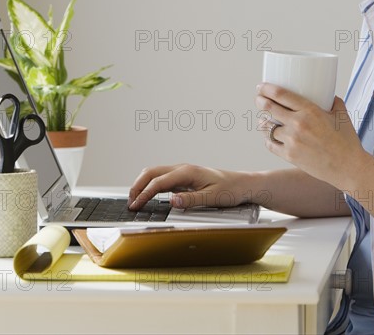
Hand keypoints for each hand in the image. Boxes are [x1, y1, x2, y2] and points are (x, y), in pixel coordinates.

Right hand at [128, 164, 258, 209]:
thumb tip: (172, 201)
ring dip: (143, 184)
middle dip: (137, 185)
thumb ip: (191, 200)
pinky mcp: (185, 178)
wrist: (243, 184)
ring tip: (135, 199)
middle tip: (130, 202)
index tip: (135, 206)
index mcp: (187, 172)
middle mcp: (183, 169)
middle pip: (152, 172)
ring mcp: (183, 172)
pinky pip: (163, 179)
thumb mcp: (213, 197)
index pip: (159, 182)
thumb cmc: (231, 189)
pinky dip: (152, 185)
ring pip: (156, 174)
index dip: (144, 194)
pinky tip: (149, 196)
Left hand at [255, 83, 365, 187]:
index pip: (281, 95)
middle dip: (260, 101)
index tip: (261, 87)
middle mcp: (298, 124)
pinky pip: (270, 144)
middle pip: (269, 108)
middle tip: (259, 99)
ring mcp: (292, 141)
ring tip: (263, 119)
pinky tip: (269, 136)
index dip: (267, 89)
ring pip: (267, 127)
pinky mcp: (289, 156)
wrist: (348, 168)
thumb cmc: (346, 141)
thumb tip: (329, 95)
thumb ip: (334, 102)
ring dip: (263, 122)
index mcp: (310, 111)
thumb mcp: (342, 116)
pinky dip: (267, 139)